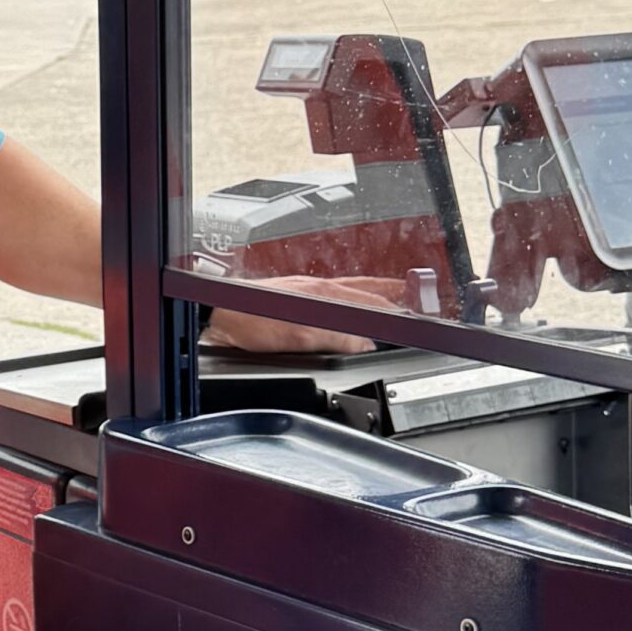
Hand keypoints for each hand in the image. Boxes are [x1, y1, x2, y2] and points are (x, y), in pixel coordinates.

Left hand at [203, 276, 407, 355]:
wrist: (218, 311)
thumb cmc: (250, 319)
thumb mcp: (298, 337)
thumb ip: (336, 339)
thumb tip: (365, 344)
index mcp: (325, 294)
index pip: (371, 302)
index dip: (394, 310)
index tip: (414, 315)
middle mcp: (318, 286)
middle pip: (364, 288)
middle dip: (389, 292)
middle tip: (410, 295)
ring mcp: (304, 287)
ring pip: (348, 287)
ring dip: (370, 291)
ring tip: (385, 295)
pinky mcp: (291, 292)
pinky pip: (330, 291)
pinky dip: (346, 296)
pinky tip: (341, 303)